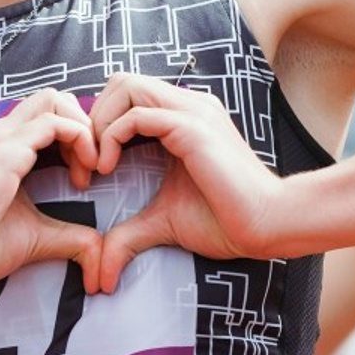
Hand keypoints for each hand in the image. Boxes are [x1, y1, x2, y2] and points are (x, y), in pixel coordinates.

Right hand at [0, 88, 102, 293]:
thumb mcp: (32, 235)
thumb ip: (66, 235)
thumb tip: (97, 247)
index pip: (43, 115)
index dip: (73, 136)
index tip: (83, 174)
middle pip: (51, 98)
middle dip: (83, 123)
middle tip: (92, 165)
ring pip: (54, 100)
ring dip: (84, 128)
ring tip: (91, 168)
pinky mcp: (5, 152)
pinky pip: (54, 123)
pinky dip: (81, 139)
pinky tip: (84, 173)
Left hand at [88, 73, 281, 291]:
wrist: (267, 226)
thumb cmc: (224, 221)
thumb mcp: (162, 221)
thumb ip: (128, 235)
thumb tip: (101, 274)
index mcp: (182, 116)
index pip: (127, 94)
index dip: (100, 121)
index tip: (90, 164)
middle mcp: (187, 104)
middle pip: (122, 80)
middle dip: (95, 115)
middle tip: (87, 159)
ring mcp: (191, 111)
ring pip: (126, 86)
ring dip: (99, 122)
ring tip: (96, 164)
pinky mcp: (192, 128)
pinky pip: (137, 115)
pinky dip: (111, 136)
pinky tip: (107, 168)